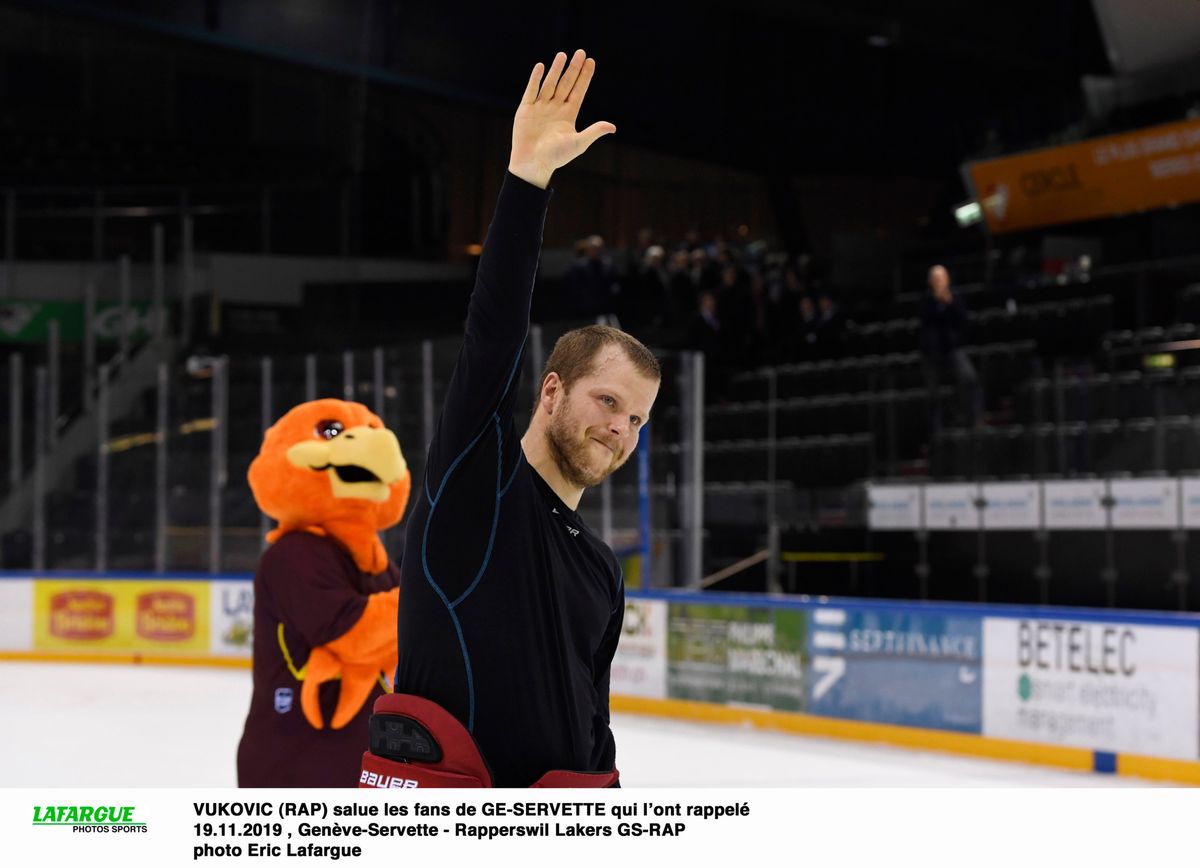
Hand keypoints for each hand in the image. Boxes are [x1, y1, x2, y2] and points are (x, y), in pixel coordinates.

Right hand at [509, 50, 615, 188]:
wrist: (532, 164)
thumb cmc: (556, 157)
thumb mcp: (578, 143)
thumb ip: (594, 132)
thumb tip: (612, 127)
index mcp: (568, 115)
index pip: (578, 91)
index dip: (584, 77)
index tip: (591, 61)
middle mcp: (555, 108)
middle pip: (566, 84)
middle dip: (573, 68)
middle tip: (581, 52)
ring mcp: (540, 108)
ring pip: (550, 84)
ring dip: (556, 69)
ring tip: (563, 55)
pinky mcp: (526, 110)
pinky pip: (531, 90)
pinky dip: (536, 79)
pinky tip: (541, 66)